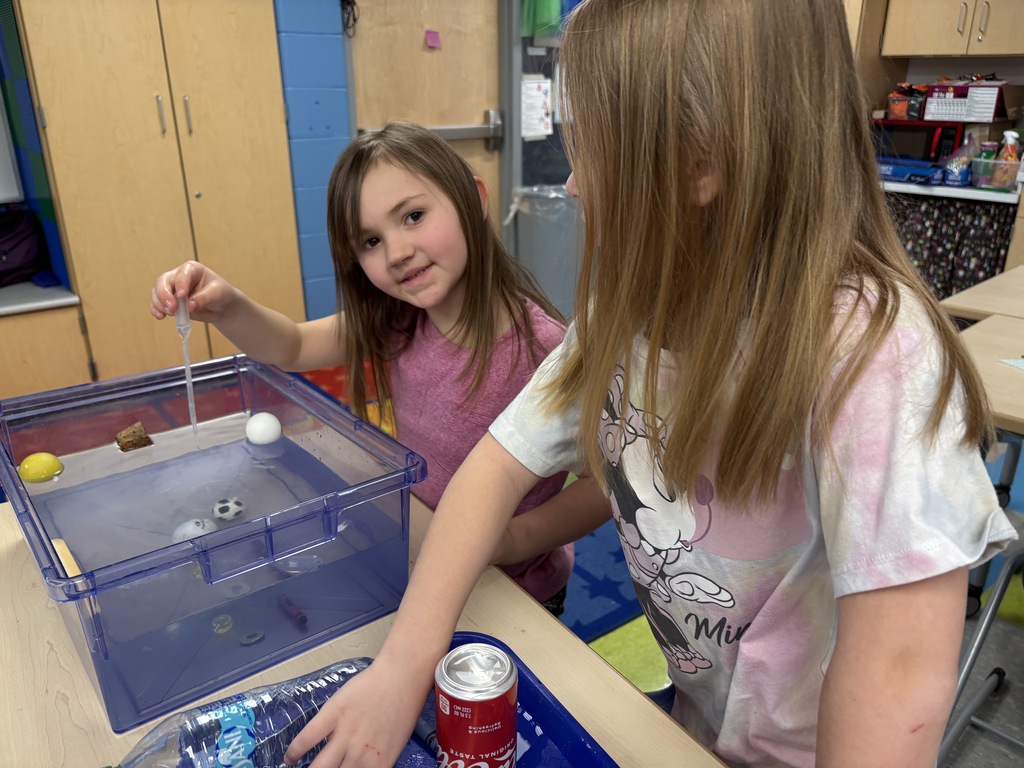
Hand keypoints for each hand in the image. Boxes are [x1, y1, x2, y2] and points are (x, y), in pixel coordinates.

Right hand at [150, 260, 238, 323]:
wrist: (220, 306)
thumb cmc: (220, 294)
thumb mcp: (217, 294)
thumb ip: (203, 298)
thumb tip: (189, 306)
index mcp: (192, 269)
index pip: (182, 274)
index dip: (180, 284)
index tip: (182, 296)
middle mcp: (178, 277)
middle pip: (163, 281)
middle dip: (164, 295)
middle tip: (172, 308)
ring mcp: (171, 289)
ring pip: (157, 293)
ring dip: (160, 304)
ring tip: (170, 313)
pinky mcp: (169, 302)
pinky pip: (156, 304)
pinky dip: (156, 310)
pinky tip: (160, 316)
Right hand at [284, 660, 428, 767]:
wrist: (402, 675)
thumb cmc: (404, 705)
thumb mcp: (395, 742)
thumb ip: (374, 759)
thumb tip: (355, 765)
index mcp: (380, 764)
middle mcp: (361, 755)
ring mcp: (345, 734)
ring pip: (319, 766)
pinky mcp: (333, 714)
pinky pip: (307, 738)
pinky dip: (295, 751)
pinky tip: (290, 758)